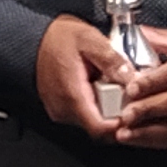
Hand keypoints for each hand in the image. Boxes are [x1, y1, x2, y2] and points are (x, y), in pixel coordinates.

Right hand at [35, 14, 133, 136]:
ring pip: (91, 122)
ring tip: (110, 86)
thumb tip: (132, 78)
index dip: (120, 123)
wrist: (34, 38)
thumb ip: (112, 60)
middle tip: (125, 92)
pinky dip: (94, 106)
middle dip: (116, 113)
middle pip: (98, 126)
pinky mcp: (59, 109)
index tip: (132, 109)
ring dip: (105, 109)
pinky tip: (98, 88)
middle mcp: (64, 109)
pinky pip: (82, 115)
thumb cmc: (59, 38)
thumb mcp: (90, 40)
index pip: (100, 128)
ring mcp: (60, 111)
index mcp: (73, 96)